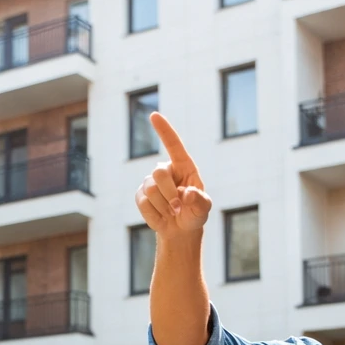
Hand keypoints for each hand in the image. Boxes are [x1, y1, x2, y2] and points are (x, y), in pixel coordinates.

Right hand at [134, 112, 211, 236]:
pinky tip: (162, 217)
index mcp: (184, 166)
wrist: (181, 230)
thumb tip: (186, 194)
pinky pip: (143, 203)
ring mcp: (151, 182)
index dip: (164, 130)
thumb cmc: (195, 213)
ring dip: (164, 207)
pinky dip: (155, 215)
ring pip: (150, 191)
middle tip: (178, 208)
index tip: (153, 115)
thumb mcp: (203, 208)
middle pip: (158, 173)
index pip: (173, 145)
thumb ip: (199, 200)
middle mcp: (166, 170)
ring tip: (172, 213)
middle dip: (169, 194)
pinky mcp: (140, 195)